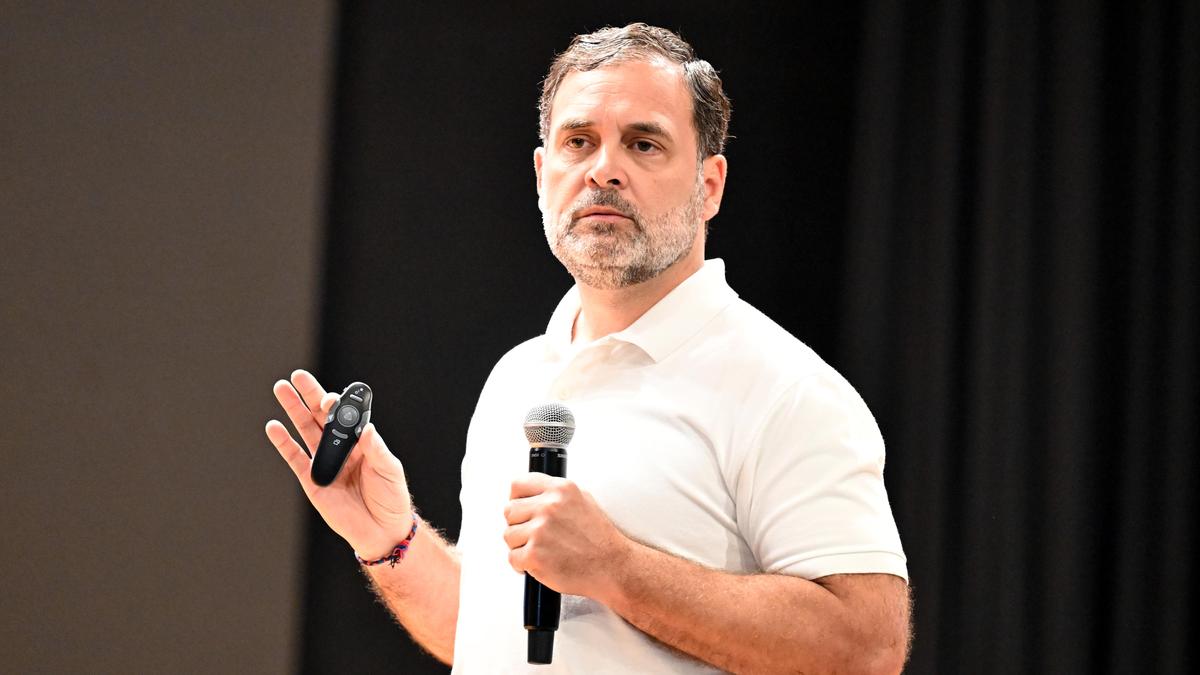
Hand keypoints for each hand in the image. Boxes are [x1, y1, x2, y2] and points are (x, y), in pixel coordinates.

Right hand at [265, 369, 412, 558]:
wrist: (381, 531)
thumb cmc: (391, 497)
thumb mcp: (389, 470)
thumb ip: (376, 449)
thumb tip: (366, 429)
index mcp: (361, 440)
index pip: (346, 415)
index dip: (337, 403)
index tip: (331, 398)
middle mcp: (341, 447)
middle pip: (321, 416)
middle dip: (309, 395)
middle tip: (297, 376)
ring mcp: (325, 462)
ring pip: (305, 430)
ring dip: (293, 410)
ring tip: (282, 389)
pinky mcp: (311, 480)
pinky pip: (295, 458)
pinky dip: (283, 443)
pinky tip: (273, 426)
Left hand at [503, 473, 629, 599]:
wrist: (612, 566)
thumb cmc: (599, 538)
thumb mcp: (583, 500)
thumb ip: (555, 494)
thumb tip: (531, 494)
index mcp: (560, 490)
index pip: (518, 485)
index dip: (516, 499)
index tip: (521, 510)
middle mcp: (549, 507)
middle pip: (509, 511)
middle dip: (519, 525)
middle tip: (533, 535)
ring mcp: (540, 531)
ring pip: (508, 535)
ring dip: (520, 546)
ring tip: (541, 550)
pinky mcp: (535, 555)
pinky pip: (513, 558)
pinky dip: (523, 565)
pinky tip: (539, 563)